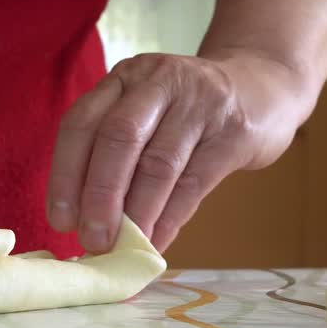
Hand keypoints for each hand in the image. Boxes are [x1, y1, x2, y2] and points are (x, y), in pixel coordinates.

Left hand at [46, 50, 308, 253]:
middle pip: (118, 139)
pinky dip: (170, 219)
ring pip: (158, 164)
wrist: (266, 86)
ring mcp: (201, 102)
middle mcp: (160, 81)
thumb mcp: (148, 112)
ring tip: (122, 248)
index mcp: (125, 78)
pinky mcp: (235, 130)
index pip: (82, 123)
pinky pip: (195, 182)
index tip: (60, 221)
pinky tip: (156, 244)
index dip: (65, 175)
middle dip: (99, 196)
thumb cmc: (189, 114)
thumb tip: (85, 224)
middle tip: (92, 240)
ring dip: (136, 214)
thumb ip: (117, 154)